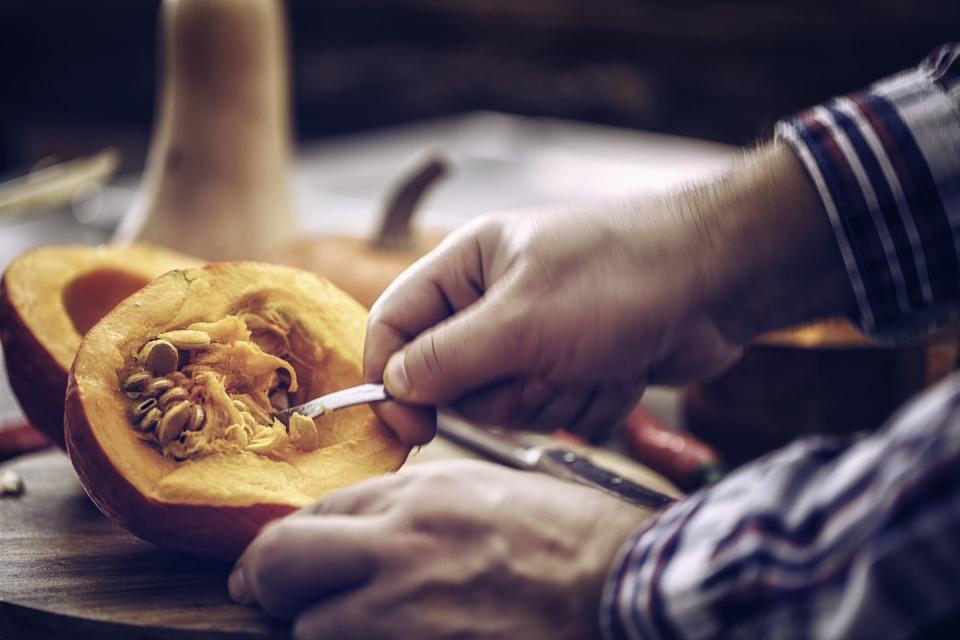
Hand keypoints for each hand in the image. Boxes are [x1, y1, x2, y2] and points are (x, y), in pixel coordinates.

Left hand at [228, 460, 650, 639]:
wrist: (627, 589)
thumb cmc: (568, 540)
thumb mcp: (484, 492)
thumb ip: (412, 504)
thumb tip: (354, 529)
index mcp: (420, 497)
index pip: (316, 514)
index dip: (285, 544)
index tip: (273, 564)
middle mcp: (402, 548)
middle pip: (283, 562)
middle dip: (268, 580)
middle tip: (264, 593)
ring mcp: (408, 615)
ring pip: (312, 630)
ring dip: (322, 628)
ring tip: (354, 623)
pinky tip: (392, 635)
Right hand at [365, 143, 853, 444]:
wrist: (720, 283)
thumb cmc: (618, 280)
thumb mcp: (522, 322)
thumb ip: (449, 359)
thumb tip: (394, 387)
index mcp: (467, 267)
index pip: (395, 324)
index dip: (391, 377)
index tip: (409, 428)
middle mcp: (494, 302)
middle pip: (451, 380)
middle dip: (503, 390)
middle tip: (543, 365)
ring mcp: (537, 336)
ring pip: (506, 405)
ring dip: (554, 395)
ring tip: (593, 358)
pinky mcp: (574, 365)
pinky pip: (554, 411)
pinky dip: (590, 400)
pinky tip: (621, 366)